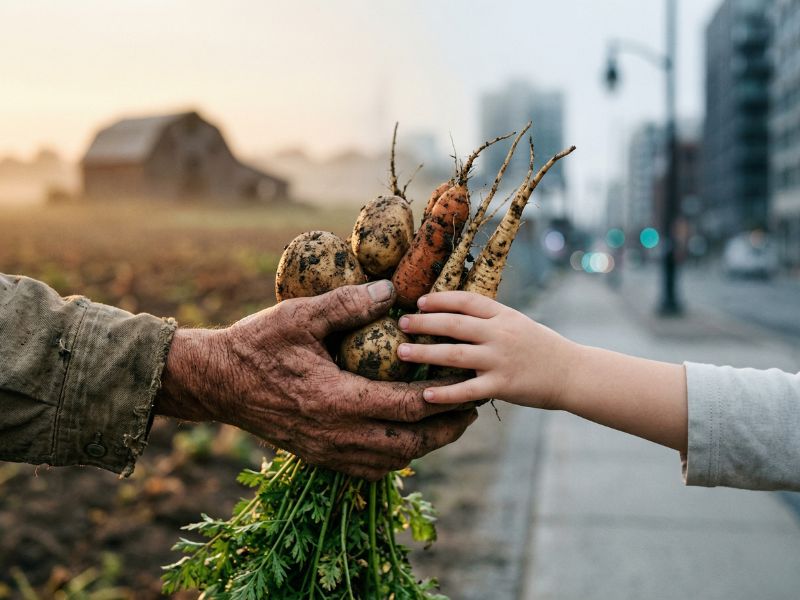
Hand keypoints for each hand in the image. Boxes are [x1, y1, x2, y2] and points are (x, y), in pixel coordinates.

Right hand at [155, 281, 476, 479]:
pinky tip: (402, 437)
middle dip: (445, 431)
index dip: (444, 398)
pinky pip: (368, 469)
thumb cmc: (257, 345)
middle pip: (408, 444)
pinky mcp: (316, 455)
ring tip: (444, 423)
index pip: (407, 407)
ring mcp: (326, 450)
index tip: (469, 385)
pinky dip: (394, 456)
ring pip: (390, 461)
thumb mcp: (300, 316)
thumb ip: (347, 303)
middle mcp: (336, 434)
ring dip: (423, 445)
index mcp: (337, 400)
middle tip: (470, 410)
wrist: (216, 382)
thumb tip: (389, 290)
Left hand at [396, 291, 576, 407]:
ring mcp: (500, 360)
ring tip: (402, 352)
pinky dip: (445, 393)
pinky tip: (426, 393)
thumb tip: (454, 312)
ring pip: (454, 355)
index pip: (466, 301)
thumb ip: (489, 318)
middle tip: (401, 324)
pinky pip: (467, 390)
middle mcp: (500, 334)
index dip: (440, 299)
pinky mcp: (502, 385)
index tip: (419, 301)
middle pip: (454, 324)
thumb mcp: (517, 322)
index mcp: (503, 315)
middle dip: (424, 323)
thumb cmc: (541, 347)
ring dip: (425, 353)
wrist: (572, 373)